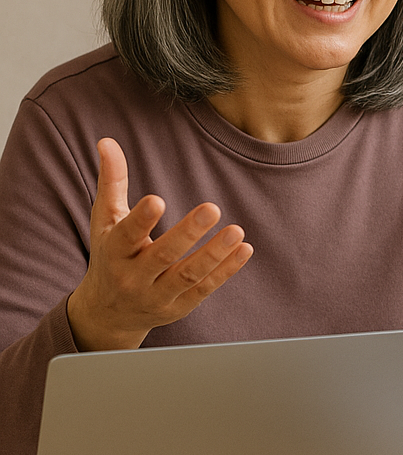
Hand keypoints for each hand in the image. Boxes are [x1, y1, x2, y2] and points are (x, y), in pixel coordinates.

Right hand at [66, 138, 252, 350]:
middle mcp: (133, 276)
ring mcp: (157, 295)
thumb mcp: (106, 220)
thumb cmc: (111, 254)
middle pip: (163, 255)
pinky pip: (205, 288)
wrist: (109, 313)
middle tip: (212, 208)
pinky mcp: (179, 307)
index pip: (126, 235)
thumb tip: (107, 141)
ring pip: (187, 275)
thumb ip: (112, 182)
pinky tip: (245, 249)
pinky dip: (226, 270)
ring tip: (237, 231)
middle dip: (187, 233)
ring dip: (214, 254)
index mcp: (114, 251)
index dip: (141, 219)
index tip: (157, 200)